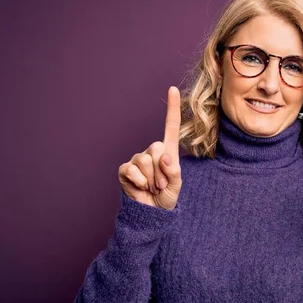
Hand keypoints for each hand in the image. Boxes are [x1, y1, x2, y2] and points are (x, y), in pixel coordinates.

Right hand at [118, 86, 182, 209]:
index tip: (173, 89)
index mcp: (167, 152)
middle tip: (161, 185)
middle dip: (161, 171)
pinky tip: (141, 188)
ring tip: (152, 188)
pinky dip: (139, 182)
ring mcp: (137, 159)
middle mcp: (152, 152)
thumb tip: (163, 158)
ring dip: (151, 179)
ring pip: (145, 161)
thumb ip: (174, 172)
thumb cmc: (166, 198)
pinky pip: (132, 170)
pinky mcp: (125, 169)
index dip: (172, 108)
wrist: (151, 213)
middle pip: (156, 149)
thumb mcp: (176, 185)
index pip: (170, 126)